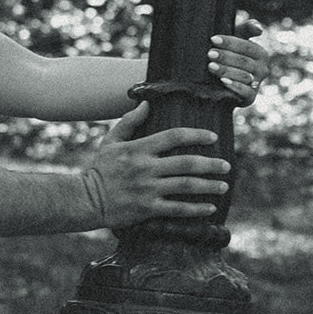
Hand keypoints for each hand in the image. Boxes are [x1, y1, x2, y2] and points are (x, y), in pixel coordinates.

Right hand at [83, 103, 230, 227]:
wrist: (86, 199)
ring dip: (209, 185)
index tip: (213, 138)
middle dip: (211, 164)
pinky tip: (210, 208)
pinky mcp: (147, 209)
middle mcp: (145, 168)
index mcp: (138, 149)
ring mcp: (147, 189)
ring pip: (186, 186)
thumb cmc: (100, 169)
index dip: (196, 135)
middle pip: (186, 163)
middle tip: (226, 165)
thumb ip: (129, 122)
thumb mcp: (111, 141)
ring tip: (224, 185)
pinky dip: (196, 209)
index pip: (174, 136)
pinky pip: (177, 209)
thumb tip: (147, 104)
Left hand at [207, 22, 269, 103]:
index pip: (247, 46)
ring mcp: (257, 84)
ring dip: (227, 70)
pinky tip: (223, 81)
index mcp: (260, 54)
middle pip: (244, 61)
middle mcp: (262, 69)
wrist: (221, 84)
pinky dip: (235, 86)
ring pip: (244, 76)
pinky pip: (246, 92)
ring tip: (211, 66)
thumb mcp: (237, 40)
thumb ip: (247, 29)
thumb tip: (259, 29)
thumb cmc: (229, 55)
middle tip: (210, 53)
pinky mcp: (250, 98)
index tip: (213, 39)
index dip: (230, 42)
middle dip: (225, 57)